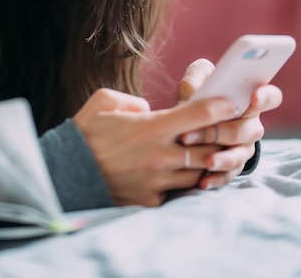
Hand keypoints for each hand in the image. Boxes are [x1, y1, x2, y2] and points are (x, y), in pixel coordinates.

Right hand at [73, 87, 237, 206]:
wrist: (66, 173)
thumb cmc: (86, 132)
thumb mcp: (104, 101)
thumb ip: (133, 101)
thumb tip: (148, 110)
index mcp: (152, 127)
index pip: (198, 114)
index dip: (220, 106)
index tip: (232, 102)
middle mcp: (160, 155)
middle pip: (209, 147)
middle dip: (224, 138)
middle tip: (233, 129)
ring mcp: (158, 180)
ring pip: (199, 171)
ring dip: (208, 161)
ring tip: (214, 151)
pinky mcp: (151, 199)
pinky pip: (178, 190)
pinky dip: (185, 181)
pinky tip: (185, 172)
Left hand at [177, 58, 282, 189]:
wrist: (189, 122)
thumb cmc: (199, 94)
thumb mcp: (196, 81)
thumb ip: (196, 78)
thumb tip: (193, 91)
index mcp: (249, 101)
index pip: (271, 97)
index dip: (266, 97)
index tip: (253, 97)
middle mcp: (251, 126)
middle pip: (245, 130)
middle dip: (218, 131)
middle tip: (189, 133)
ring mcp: (244, 148)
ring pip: (238, 155)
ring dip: (222, 158)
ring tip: (206, 161)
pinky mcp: (232, 167)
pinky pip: (228, 175)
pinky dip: (215, 179)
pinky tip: (203, 182)